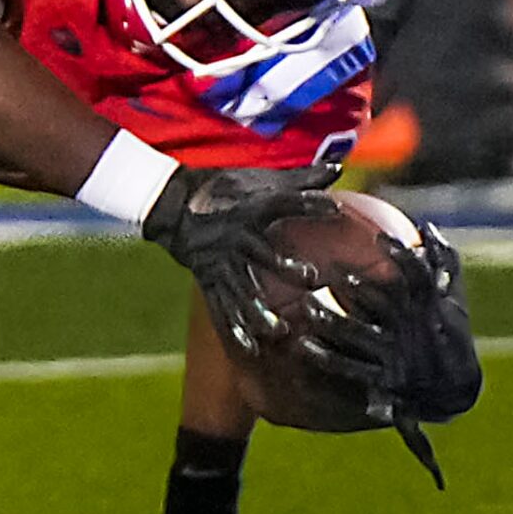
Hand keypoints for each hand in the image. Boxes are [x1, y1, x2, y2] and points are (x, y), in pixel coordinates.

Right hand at [140, 163, 340, 353]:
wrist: (174, 203)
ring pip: (240, 286)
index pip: (283, 202)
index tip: (334, 208)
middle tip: (311, 279)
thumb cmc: (225, 189)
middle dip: (285, 267)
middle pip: (260, 252)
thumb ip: (301, 178)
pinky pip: (220, 302)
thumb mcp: (260, 178)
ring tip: (279, 329)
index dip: (308, 203)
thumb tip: (338, 168)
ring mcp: (219, 259)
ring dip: (259, 307)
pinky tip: (250, 345)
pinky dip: (234, 324)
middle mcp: (234, 235)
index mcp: (250, 208)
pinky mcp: (208, 276)